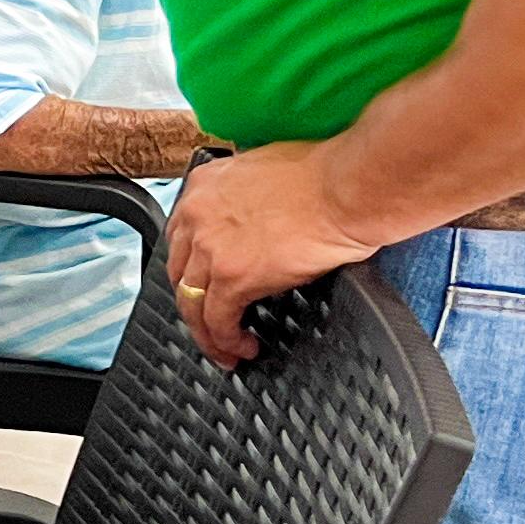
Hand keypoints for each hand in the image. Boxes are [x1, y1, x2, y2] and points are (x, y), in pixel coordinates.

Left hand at [162, 141, 375, 364]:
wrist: (345, 189)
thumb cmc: (327, 178)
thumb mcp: (268, 174)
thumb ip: (249, 199)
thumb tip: (258, 221)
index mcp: (205, 184)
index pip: (181, 236)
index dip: (191, 266)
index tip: (203, 283)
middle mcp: (197, 214)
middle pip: (179, 272)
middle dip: (193, 303)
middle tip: (209, 323)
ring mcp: (210, 247)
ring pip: (190, 302)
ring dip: (206, 331)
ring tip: (225, 349)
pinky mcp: (231, 276)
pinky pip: (216, 320)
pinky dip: (226, 340)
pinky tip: (242, 347)